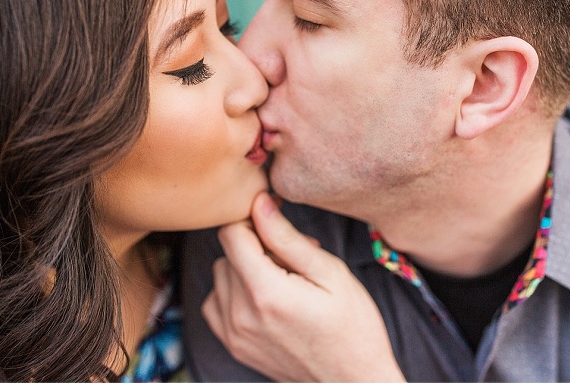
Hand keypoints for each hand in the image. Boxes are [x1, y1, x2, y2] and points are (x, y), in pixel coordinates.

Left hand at [202, 193, 403, 383]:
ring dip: (245, 268)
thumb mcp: (330, 272)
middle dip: (256, 244)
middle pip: (227, 253)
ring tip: (283, 279)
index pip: (231, 233)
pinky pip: (216, 301)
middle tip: (293, 257)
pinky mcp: (234, 347)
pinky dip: (233, 292)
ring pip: (221, 274)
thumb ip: (287, 237)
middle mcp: (241, 316)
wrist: (353, 380)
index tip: (275, 219)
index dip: (252, 217)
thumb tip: (258, 202)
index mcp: (266, 292)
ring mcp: (234, 335)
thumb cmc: (351, 325)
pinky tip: (264, 297)